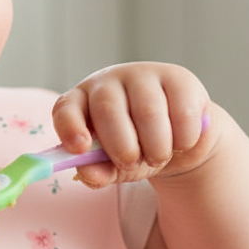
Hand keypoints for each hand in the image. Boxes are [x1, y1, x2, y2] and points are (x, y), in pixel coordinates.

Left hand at [52, 62, 213, 188]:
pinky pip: (181, 112)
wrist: (177, 139)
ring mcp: (142, 75)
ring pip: (148, 111)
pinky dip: (183, 139)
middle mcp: (108, 82)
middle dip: (121, 146)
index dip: (70, 127)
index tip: (81, 148)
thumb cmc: (135, 149)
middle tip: (132, 162)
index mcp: (81, 102)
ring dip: (156, 147)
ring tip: (157, 156)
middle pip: (108, 109)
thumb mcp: (113, 166)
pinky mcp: (177, 78)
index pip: (66, 108)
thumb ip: (98, 172)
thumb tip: (86, 173)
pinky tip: (180, 142)